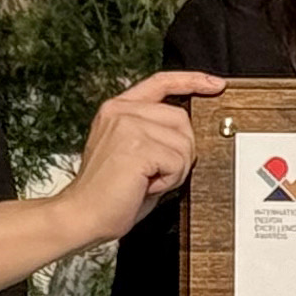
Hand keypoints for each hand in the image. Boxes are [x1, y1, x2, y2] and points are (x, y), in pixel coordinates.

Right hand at [50, 68, 225, 243]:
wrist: (82, 215)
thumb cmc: (108, 193)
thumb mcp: (132, 153)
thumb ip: (155, 135)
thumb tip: (188, 137)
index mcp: (118, 109)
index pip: (161, 82)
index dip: (191, 81)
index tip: (213, 84)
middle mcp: (121, 112)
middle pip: (181, 118)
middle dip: (181, 151)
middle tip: (156, 173)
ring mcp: (128, 126)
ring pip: (184, 143)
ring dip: (174, 170)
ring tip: (147, 181)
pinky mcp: (136, 146)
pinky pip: (178, 162)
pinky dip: (169, 181)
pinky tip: (146, 186)